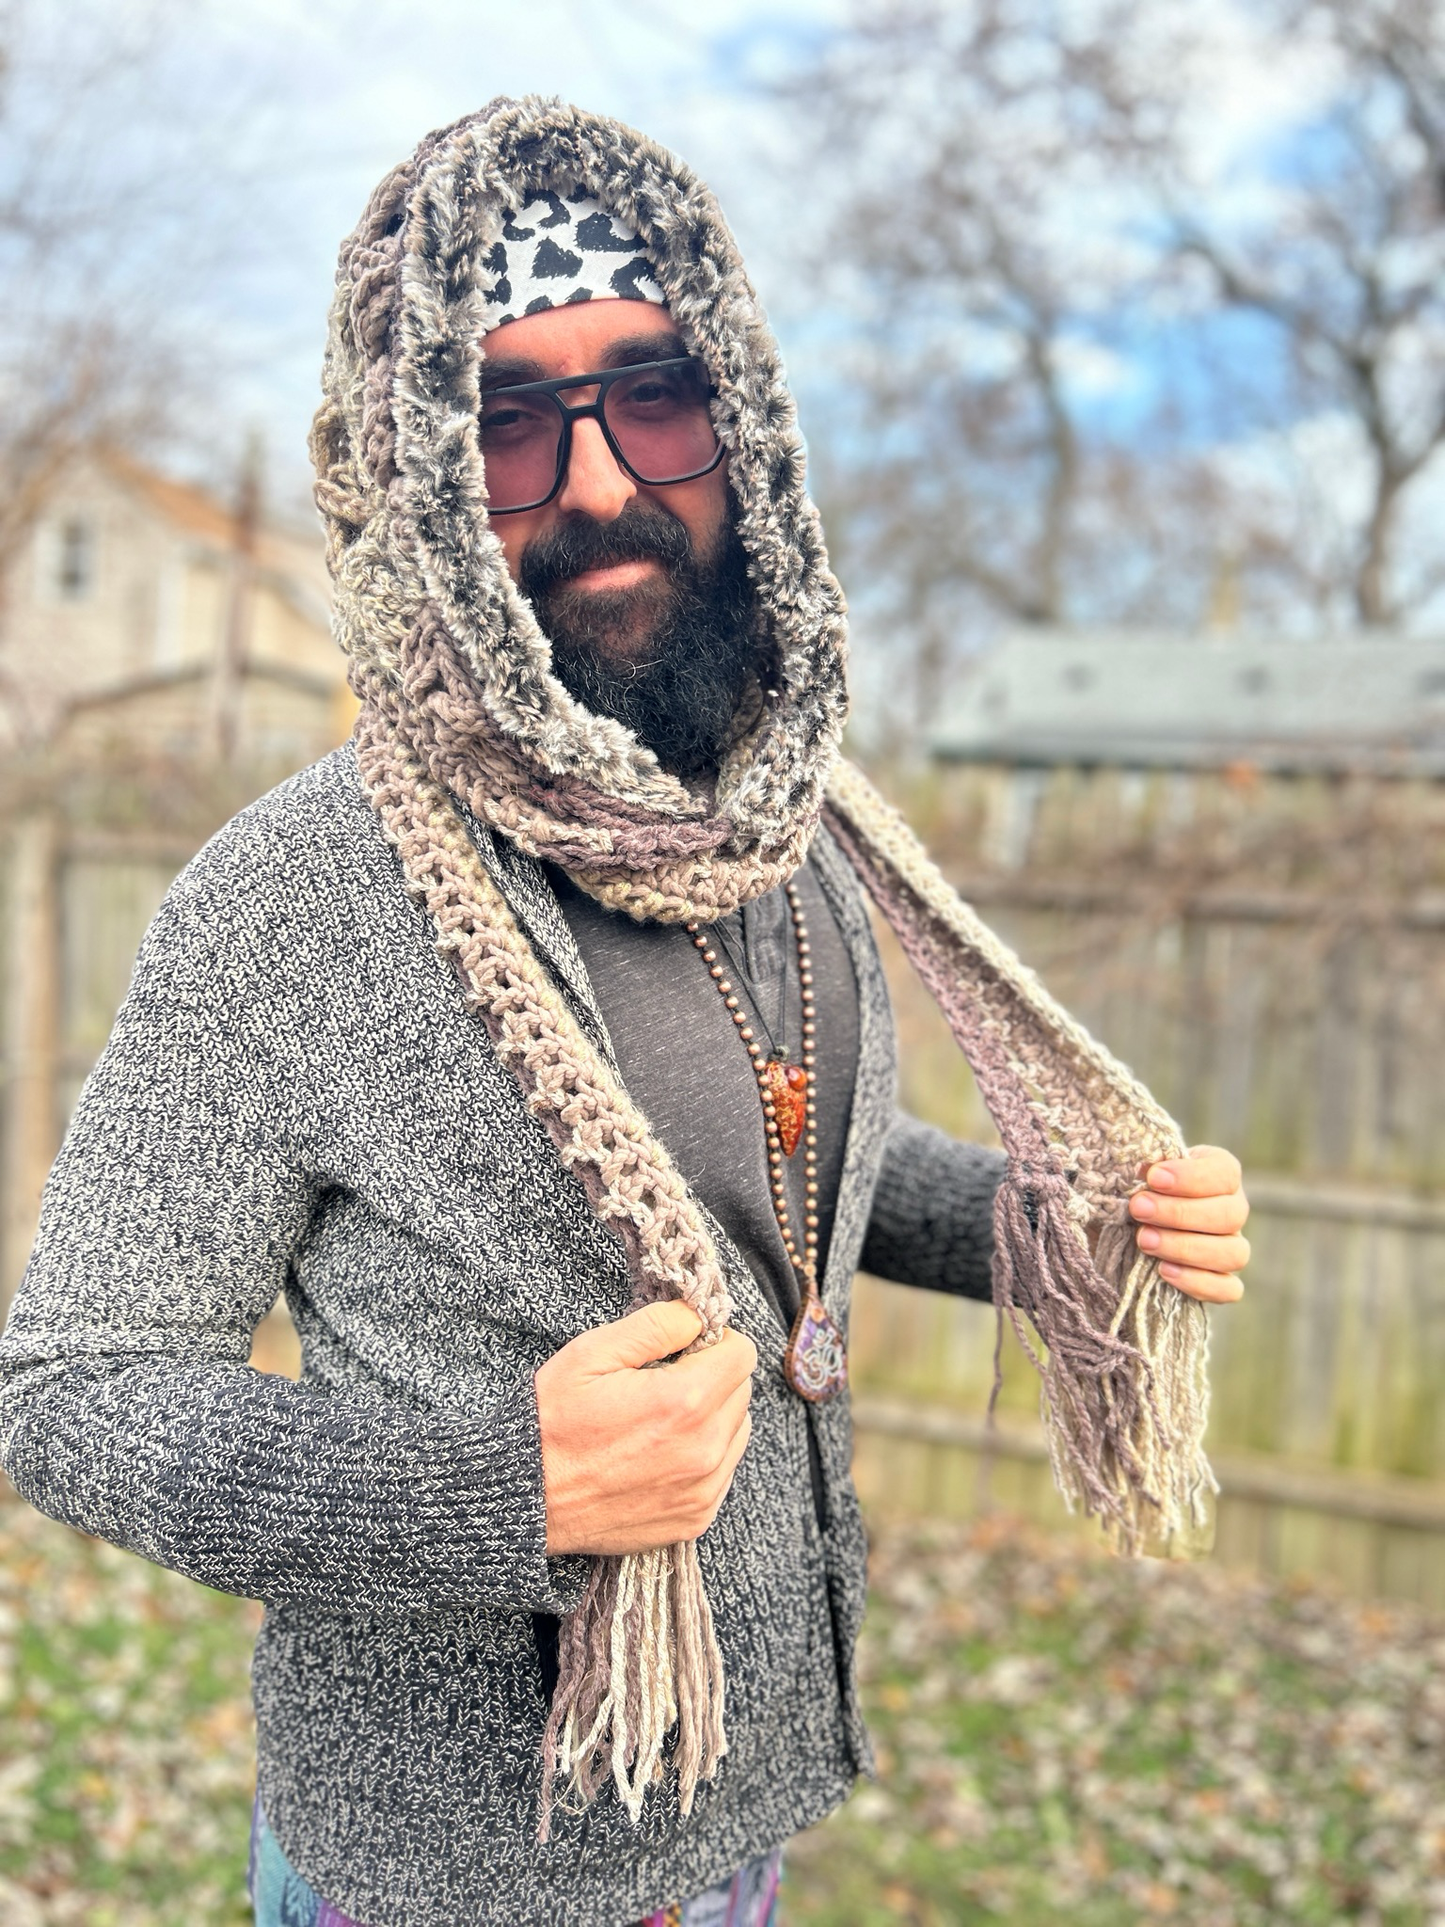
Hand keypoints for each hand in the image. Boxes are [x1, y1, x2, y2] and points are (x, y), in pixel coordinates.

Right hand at [535, 1301, 756, 1557]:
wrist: (525, 1500)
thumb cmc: (551, 1423)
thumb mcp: (592, 1354)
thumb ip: (655, 1326)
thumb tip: (698, 1316)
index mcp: (683, 1402)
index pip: (742, 1354)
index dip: (714, 1341)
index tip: (685, 1348)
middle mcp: (703, 1450)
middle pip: (742, 1392)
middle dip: (713, 1377)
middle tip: (665, 1381)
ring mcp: (702, 1490)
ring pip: (737, 1432)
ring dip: (713, 1417)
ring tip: (661, 1419)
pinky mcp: (695, 1519)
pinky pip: (723, 1472)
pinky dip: (704, 1456)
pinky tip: (660, 1453)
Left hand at [1128, 1144, 1249, 1303]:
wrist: (1122, 1225)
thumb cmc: (1134, 1190)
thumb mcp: (1134, 1173)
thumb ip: (1141, 1168)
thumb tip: (1142, 1167)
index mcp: (1219, 1175)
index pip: (1224, 1173)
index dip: (1192, 1176)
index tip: (1153, 1177)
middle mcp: (1233, 1211)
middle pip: (1230, 1215)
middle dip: (1180, 1213)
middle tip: (1139, 1209)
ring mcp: (1232, 1249)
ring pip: (1233, 1253)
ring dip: (1186, 1248)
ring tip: (1144, 1240)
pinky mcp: (1223, 1282)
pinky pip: (1229, 1290)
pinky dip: (1199, 1283)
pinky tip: (1163, 1271)